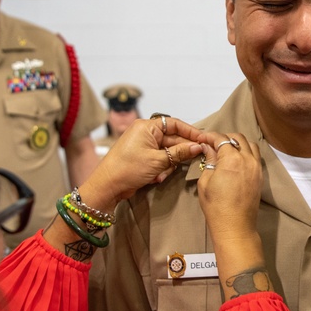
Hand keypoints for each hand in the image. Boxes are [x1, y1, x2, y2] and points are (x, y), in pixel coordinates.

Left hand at [81, 116, 203, 209]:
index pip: (174, 124)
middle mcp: (145, 133)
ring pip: (168, 152)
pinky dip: (162, 169)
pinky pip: (160, 160)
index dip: (190, 131)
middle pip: (173, 139)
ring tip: (162, 174)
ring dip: (169, 164)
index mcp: (147, 127)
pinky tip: (156, 178)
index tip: (203, 139)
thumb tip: (198, 147)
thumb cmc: (127, 169)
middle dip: (181, 152)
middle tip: (195, 159)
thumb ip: (180, 153)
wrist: (107, 186)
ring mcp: (144, 146)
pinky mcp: (143, 158)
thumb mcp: (157, 161)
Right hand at [195, 132, 261, 246]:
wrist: (235, 226)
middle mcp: (248, 159)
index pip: (221, 139)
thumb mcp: (205, 182)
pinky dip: (246, 152)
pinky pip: (255, 156)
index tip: (202, 139)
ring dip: (238, 143)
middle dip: (224, 137)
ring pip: (250, 144)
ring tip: (226, 150)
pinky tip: (236, 159)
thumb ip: (209, 161)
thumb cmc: (216, 206)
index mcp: (232, 159)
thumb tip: (208, 147)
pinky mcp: (260, 175)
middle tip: (213, 144)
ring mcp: (257, 167)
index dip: (210, 136)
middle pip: (238, 138)